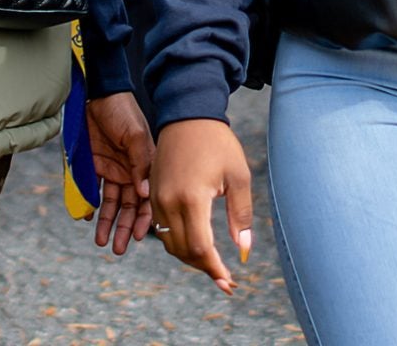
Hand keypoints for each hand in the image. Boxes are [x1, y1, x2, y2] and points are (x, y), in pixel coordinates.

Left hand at [84, 91, 154, 254]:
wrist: (99, 93)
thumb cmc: (123, 111)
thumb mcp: (136, 136)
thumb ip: (140, 164)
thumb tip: (145, 195)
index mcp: (146, 166)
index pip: (147, 199)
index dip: (144, 219)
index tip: (138, 237)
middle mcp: (131, 172)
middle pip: (128, 207)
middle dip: (124, 228)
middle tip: (118, 249)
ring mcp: (112, 170)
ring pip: (110, 203)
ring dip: (107, 222)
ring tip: (102, 241)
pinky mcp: (94, 165)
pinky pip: (92, 190)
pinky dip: (90, 205)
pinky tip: (88, 218)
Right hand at [149, 118, 252, 293]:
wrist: (186, 114)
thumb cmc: (217, 142)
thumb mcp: (238, 177)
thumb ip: (241, 215)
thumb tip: (243, 249)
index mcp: (191, 198)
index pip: (199, 248)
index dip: (214, 269)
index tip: (229, 282)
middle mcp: (168, 201)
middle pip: (182, 251)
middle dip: (204, 268)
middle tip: (225, 278)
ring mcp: (157, 197)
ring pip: (169, 242)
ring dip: (190, 257)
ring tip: (213, 264)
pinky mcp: (153, 192)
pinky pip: (162, 228)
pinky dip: (177, 241)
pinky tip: (196, 243)